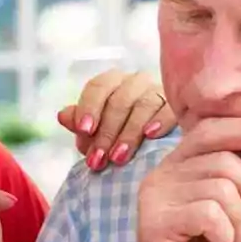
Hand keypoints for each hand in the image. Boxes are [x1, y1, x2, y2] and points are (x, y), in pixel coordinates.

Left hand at [57, 69, 176, 171]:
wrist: (146, 149)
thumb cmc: (113, 137)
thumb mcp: (92, 133)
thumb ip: (79, 123)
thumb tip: (63, 116)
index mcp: (111, 83)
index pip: (98, 87)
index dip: (89, 107)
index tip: (84, 130)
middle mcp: (134, 82)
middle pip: (119, 100)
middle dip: (106, 132)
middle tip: (99, 159)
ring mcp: (157, 92)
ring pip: (143, 105)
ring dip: (129, 133)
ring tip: (118, 157)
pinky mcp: (177, 107)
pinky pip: (169, 109)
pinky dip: (159, 121)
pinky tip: (150, 134)